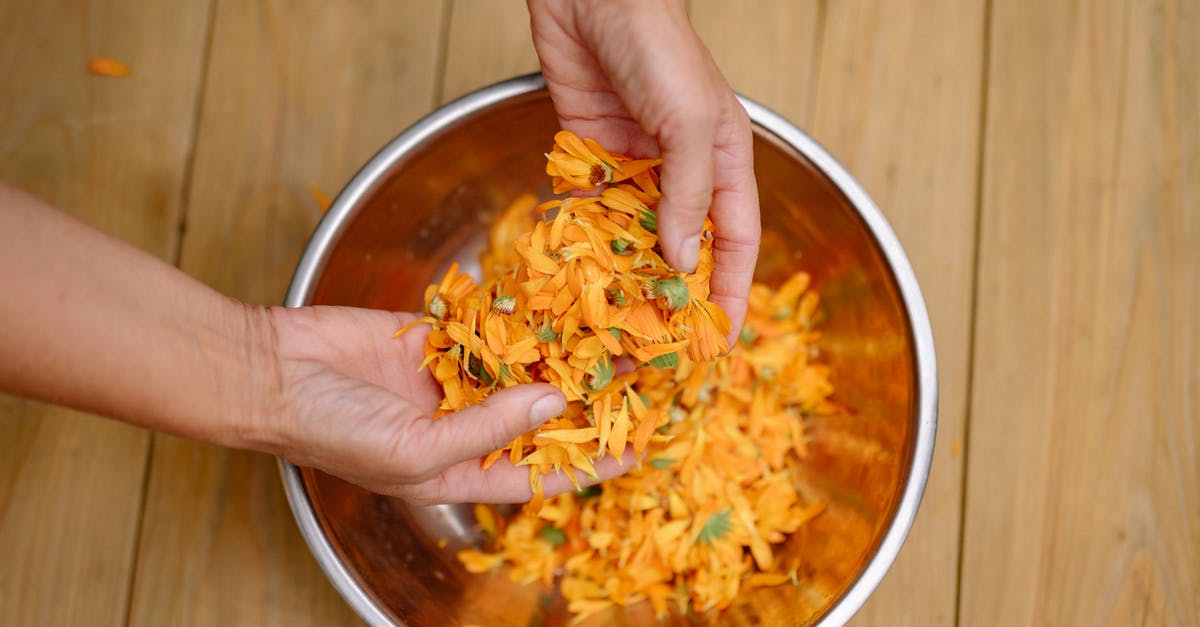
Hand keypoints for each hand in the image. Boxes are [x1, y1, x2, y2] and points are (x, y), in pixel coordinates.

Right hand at [255, 306, 632, 504]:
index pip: (535, 472)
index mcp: (456, 470)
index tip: (633, 450)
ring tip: (612, 336)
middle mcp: (458, 425)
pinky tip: (559, 304)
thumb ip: (488, 429)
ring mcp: (446, 378)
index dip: (585, 464)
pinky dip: (517, 319)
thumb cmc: (332, 430)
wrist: (271, 372)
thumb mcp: (415, 449)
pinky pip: (486, 328)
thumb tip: (553, 406)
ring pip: (517, 368)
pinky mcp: (432, 336)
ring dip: (559, 355)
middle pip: (535, 416)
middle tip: (635, 377)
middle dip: (583, 400)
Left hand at [528, 0, 760, 336]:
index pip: (735, 241)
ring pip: (633, 235)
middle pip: (683, 246)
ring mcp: (634, 164)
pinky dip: (584, 240)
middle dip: (673, 294)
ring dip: (624, 275)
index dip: (732, 291)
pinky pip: (590, 209)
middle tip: (658, 343)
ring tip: (612, 323)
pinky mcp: (589, 155)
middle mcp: (681, 169)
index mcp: (723, 161)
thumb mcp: (688, 124)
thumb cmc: (658, 47)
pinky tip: (575, 274)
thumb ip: (688, 195)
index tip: (722, 340)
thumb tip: (683, 263)